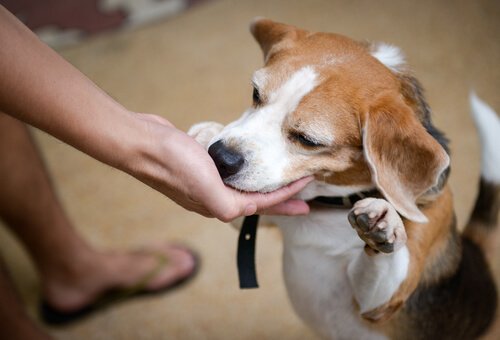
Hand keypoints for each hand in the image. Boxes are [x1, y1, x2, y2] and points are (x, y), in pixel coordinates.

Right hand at [128, 113, 312, 221]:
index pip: (262, 204)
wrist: (142, 143)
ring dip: (264, 185)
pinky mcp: (200, 167)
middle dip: (281, 199)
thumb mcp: (205, 187)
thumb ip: (230, 204)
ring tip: (281, 181)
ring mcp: (206, 183)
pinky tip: (249, 167)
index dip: (287, 197)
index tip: (307, 185)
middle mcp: (214, 197)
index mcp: (219, 205)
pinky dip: (246, 172)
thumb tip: (250, 209)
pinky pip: (231, 174)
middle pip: (256, 200)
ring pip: (244, 188)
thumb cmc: (173, 164)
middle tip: (305, 198)